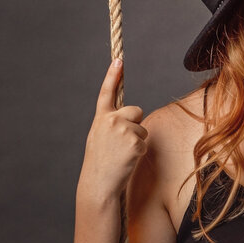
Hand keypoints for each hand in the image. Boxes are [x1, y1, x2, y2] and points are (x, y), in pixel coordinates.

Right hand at [79, 59, 147, 201]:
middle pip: (136, 111)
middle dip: (135, 124)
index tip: (118, 58)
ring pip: (142, 128)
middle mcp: (111, 120)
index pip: (107, 93)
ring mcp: (123, 130)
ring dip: (136, 141)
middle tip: (122, 143)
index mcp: (101, 118)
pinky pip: (145, 142)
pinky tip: (126, 160)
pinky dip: (139, 152)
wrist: (98, 183)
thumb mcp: (99, 137)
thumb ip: (111, 123)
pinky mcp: (135, 142)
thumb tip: (131, 116)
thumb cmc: (100, 162)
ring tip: (121, 154)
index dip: (112, 75)